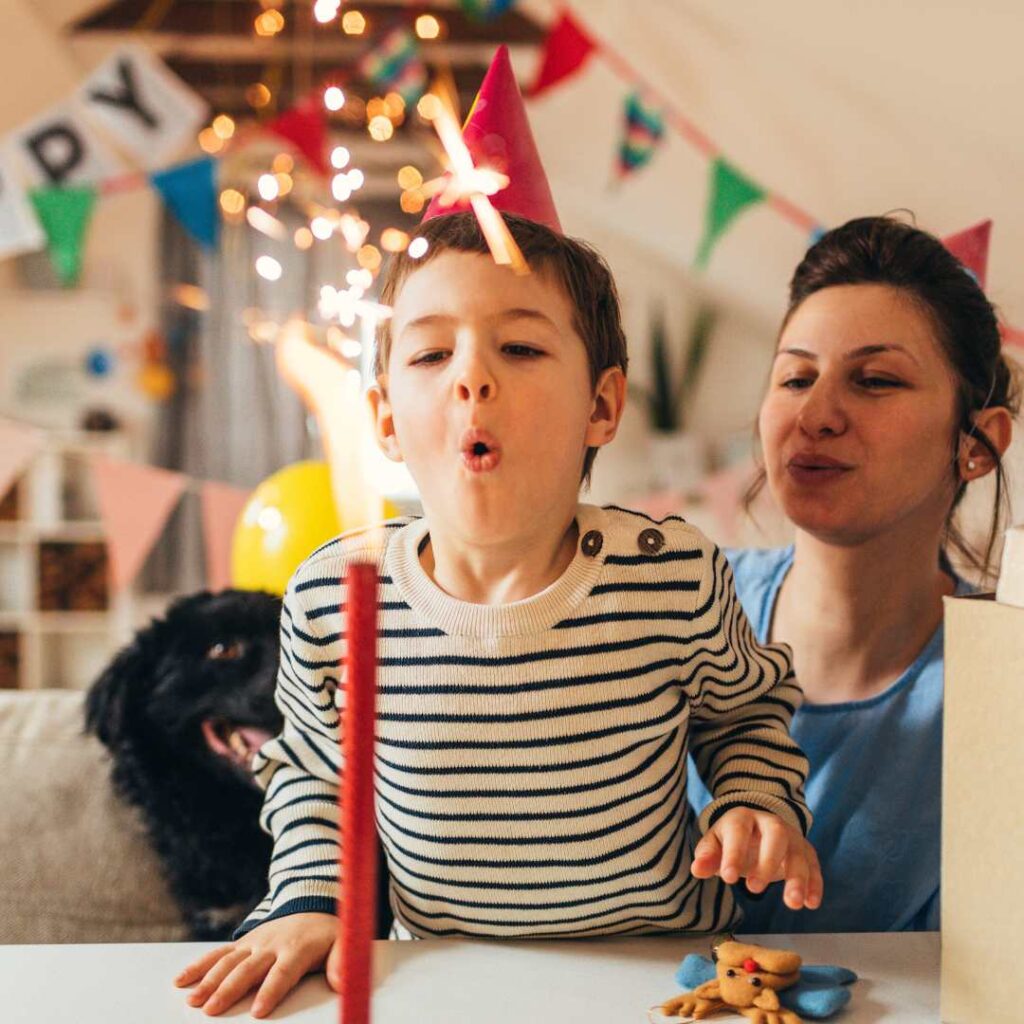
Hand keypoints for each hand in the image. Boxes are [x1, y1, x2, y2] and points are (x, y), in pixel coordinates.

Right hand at [174, 911, 339, 1016]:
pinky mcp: (242, 943)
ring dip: (209, 980)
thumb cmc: (327, 933)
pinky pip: (218, 953)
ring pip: (228, 962)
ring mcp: (254, 942)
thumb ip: (342, 962)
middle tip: (211, 1011)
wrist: (312, 905)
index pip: (283, 972)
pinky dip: (198, 965)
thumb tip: (342, 982)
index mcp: (297, 948)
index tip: (258, 1012)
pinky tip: (180, 980)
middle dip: (229, 990)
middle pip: (248, 969)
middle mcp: (272, 944)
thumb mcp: (343, 942)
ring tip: (193, 1001)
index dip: (271, 991)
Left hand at [690, 807, 822, 909]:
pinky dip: (815, 884)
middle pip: (776, 834)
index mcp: (742, 818)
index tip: (727, 878)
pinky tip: (811, 904)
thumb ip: (707, 856)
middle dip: (767, 861)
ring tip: (792, 904)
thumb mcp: (715, 845)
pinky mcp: (806, 850)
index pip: (738, 831)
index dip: (733, 853)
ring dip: (797, 878)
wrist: (756, 830)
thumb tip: (697, 869)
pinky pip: (814, 865)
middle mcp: (770, 822)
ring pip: (798, 852)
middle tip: (754, 890)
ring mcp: (791, 835)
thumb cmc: (731, 842)